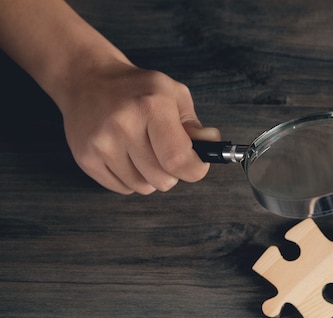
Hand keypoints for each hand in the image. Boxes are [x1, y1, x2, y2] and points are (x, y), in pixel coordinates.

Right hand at [59, 60, 219, 193]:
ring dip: (150, 176)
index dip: (194, 169)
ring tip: (143, 151)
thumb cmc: (136, 89)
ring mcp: (101, 143)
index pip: (178, 159)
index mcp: (151, 105)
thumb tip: (211, 147)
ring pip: (143, 187)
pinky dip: (130, 178)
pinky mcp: (85, 158)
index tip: (196, 165)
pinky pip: (122, 188)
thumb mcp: (173, 94)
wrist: (86, 79)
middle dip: (172, 172)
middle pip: (163, 179)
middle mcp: (123, 124)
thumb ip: (195, 125)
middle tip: (166, 153)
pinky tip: (126, 155)